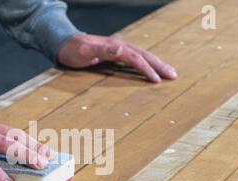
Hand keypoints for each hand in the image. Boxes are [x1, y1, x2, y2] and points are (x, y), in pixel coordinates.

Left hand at [59, 34, 176, 82]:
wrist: (64, 44)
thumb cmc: (72, 50)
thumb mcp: (85, 51)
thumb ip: (102, 50)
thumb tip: (121, 49)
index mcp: (114, 46)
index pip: (135, 58)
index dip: (146, 69)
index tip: (156, 80)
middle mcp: (119, 46)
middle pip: (144, 55)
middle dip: (159, 65)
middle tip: (173, 76)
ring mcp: (118, 49)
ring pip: (142, 56)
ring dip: (156, 64)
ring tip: (169, 73)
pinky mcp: (116, 54)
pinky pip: (136, 59)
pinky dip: (147, 64)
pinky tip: (152, 70)